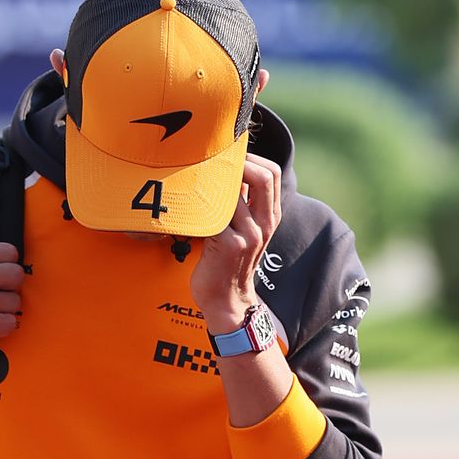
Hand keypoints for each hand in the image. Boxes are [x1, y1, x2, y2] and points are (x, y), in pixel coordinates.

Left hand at [189, 155, 281, 331]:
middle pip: (262, 176)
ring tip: (194, 183)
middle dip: (237, 163)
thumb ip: (241, 204)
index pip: (271, 173)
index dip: (251, 158)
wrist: (226, 302)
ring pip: (234, 191)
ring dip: (212, 183)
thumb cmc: (227, 263)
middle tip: (212, 165)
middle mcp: (263, 224)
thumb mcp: (244, 230)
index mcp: (269, 217)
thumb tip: (226, 172)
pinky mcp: (229, 245)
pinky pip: (215, 213)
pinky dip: (200, 205)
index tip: (229, 157)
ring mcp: (248, 235)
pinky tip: (187, 206)